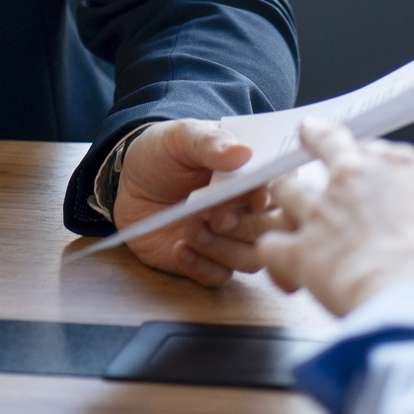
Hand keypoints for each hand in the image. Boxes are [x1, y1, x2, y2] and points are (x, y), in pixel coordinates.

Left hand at [112, 119, 291, 285]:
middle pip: (272, 230)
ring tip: (191, 228)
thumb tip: (243, 152)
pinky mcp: (207, 261)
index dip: (274, 196)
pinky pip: (217, 276)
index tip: (255, 197)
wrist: (129, 179)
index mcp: (253, 175)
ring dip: (222, 248)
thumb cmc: (165, 152)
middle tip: (216, 217)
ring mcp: (231, 240)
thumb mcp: (182, 137)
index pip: (284, 189)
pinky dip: (200, 266)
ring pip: (249, 259)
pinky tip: (179, 249)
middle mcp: (250, 211)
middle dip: (246, 226)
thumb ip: (210, 142)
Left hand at [251, 119, 413, 316]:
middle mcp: (353, 179)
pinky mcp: (298, 246)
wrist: (410, 295)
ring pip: (285, 189)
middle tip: (308, 134)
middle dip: (315, 138)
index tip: (368, 166)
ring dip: (284, 201)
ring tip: (284, 209)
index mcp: (397, 169)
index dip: (370, 161)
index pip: (377, 150)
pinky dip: (274, 257)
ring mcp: (321, 210)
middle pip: (324, 142)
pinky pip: (270, 244)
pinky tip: (283, 270)